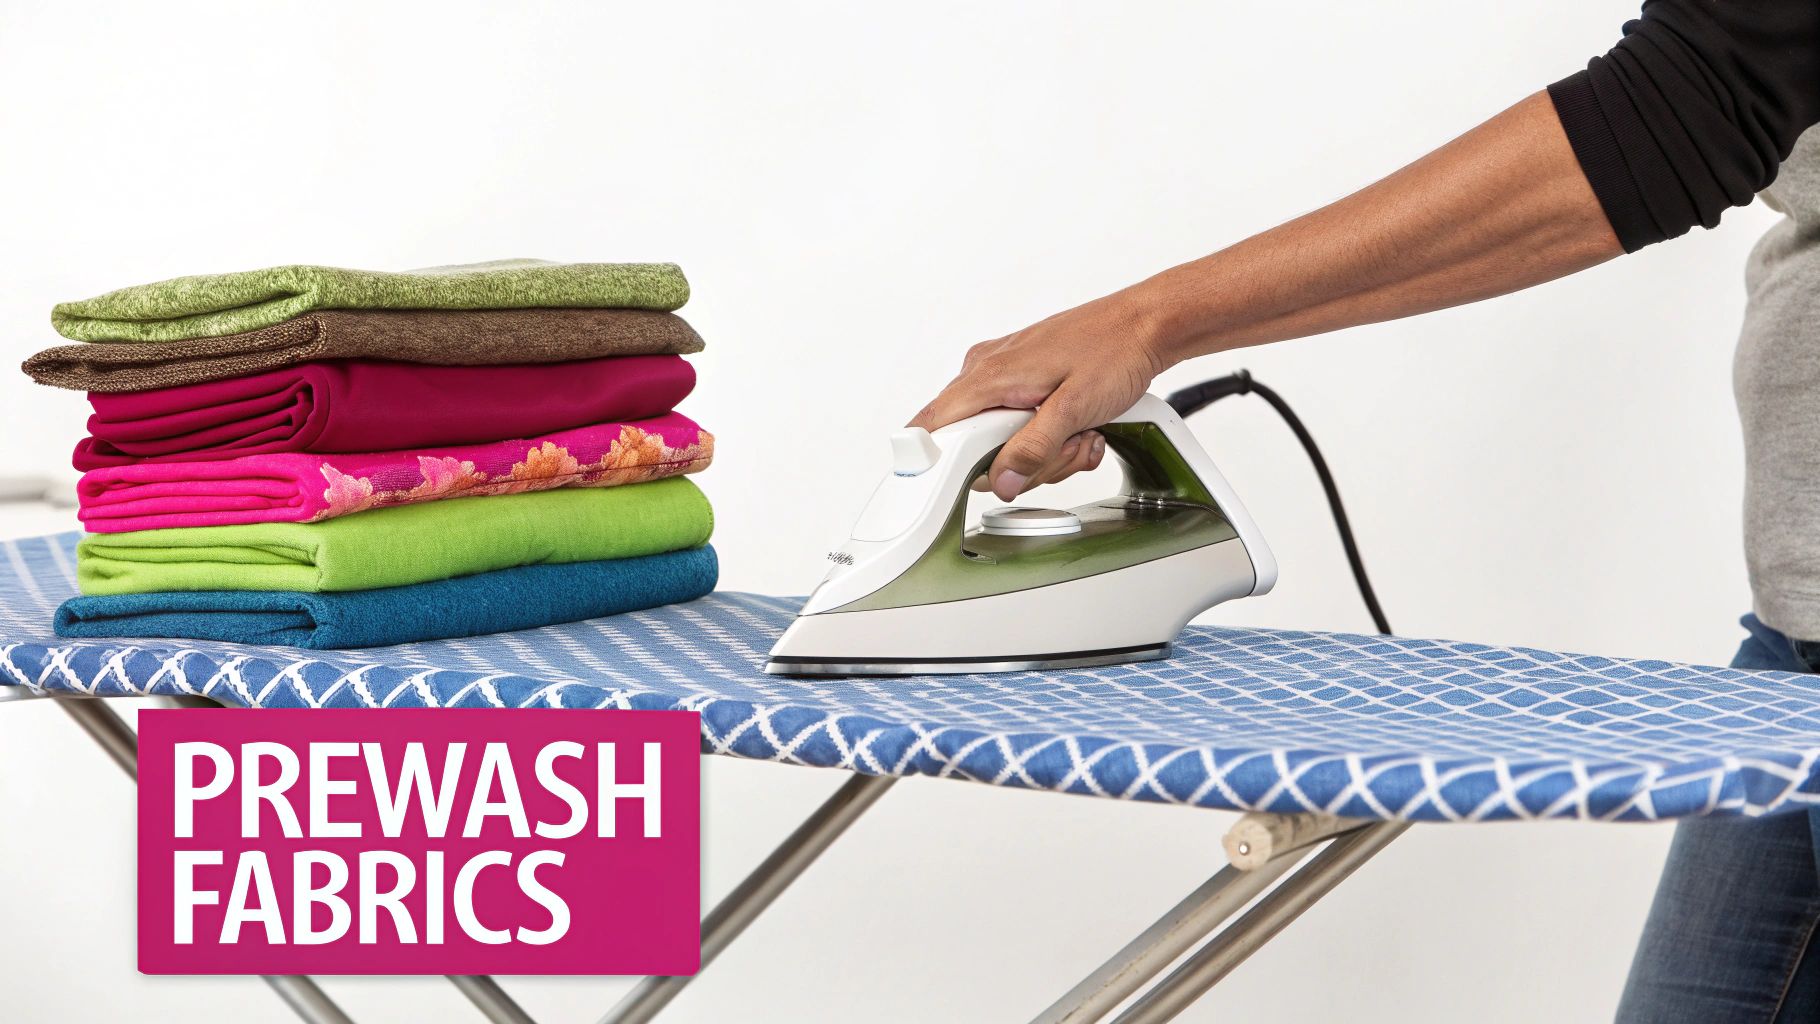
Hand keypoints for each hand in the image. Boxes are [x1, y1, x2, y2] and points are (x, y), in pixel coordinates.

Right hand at [910, 290, 1171, 500]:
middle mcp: (986, 371)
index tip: (967, 480)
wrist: (1144, 326)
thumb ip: (1033, 449)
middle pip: (973, 447)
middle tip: (1060, 447)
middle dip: (1021, 461)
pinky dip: (1051, 437)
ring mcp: (1003, 376)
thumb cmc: (1114, 350)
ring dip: (1045, 452)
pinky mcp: (1022, 381)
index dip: (942, 463)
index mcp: (989, 375)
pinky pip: (1020, 427)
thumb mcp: (1075, 409)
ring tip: (1078, 432)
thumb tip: (1001, 480)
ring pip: (1001, 442)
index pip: (932, 427)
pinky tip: (1078, 427)